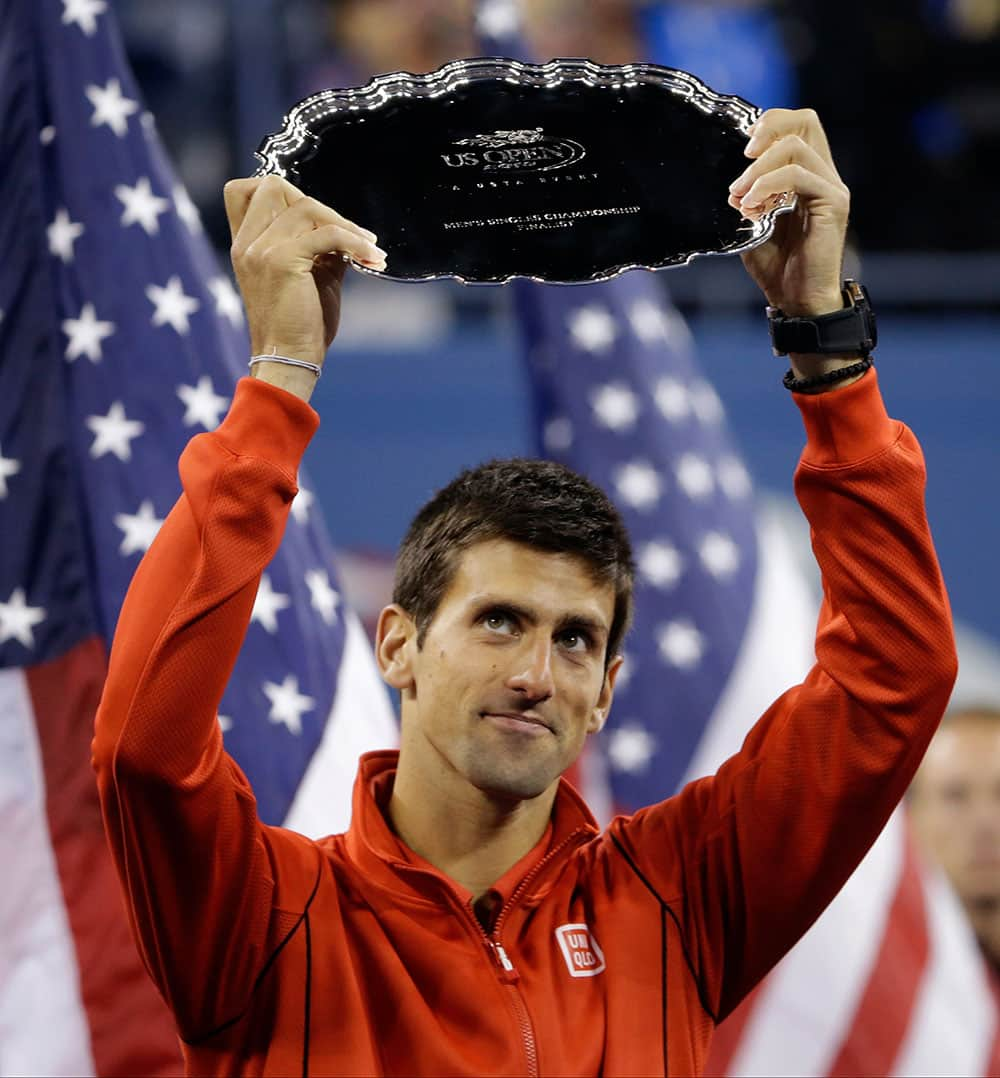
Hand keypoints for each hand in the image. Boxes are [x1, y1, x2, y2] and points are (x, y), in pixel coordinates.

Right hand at [223, 175, 386, 367]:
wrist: (291, 361)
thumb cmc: (301, 327)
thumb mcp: (310, 277)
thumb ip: (320, 247)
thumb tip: (348, 231)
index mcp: (245, 245)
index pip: (245, 190)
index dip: (283, 192)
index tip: (316, 219)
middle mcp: (247, 243)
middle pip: (273, 186)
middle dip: (316, 203)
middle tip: (347, 233)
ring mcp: (261, 250)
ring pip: (306, 206)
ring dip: (345, 224)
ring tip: (369, 249)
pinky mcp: (282, 260)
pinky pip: (327, 233)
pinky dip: (355, 241)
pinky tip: (371, 258)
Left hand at [728, 109, 848, 317]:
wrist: (797, 300)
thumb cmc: (779, 268)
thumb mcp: (752, 227)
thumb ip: (746, 201)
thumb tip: (730, 187)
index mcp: (806, 177)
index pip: (797, 127)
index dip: (769, 125)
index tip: (742, 150)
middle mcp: (823, 175)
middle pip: (806, 120)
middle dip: (769, 128)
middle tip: (743, 156)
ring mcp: (831, 187)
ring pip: (797, 146)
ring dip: (759, 169)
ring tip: (740, 196)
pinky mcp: (833, 202)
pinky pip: (798, 175)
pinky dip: (768, 185)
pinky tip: (752, 206)